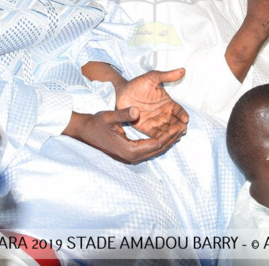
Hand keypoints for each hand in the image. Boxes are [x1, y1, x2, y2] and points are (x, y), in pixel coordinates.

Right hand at [66, 108, 180, 163]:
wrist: (84, 132)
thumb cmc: (96, 123)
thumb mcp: (108, 116)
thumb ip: (123, 114)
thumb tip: (136, 111)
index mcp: (128, 150)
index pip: (156, 145)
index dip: (169, 135)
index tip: (180, 126)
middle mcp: (131, 157)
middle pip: (158, 150)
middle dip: (172, 139)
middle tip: (184, 128)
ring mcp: (130, 158)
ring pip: (154, 152)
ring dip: (167, 141)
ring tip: (179, 130)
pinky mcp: (129, 155)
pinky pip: (149, 150)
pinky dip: (159, 142)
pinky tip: (166, 133)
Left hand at [115, 69, 188, 139]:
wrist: (121, 92)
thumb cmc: (137, 84)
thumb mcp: (153, 77)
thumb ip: (167, 76)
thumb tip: (183, 70)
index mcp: (168, 103)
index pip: (179, 111)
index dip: (182, 115)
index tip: (185, 119)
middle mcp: (164, 114)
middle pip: (176, 123)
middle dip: (180, 127)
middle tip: (181, 129)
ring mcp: (156, 122)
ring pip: (168, 131)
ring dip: (172, 134)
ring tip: (173, 133)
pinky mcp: (146, 128)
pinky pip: (156, 135)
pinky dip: (162, 138)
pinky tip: (164, 138)